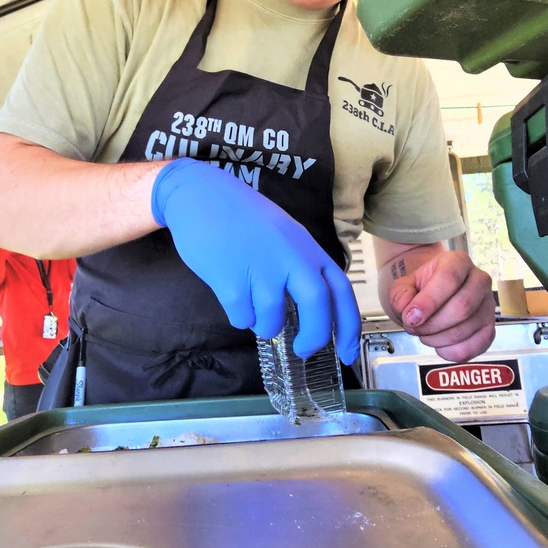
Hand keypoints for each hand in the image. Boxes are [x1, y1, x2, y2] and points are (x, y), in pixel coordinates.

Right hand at [151, 158, 360, 362]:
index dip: (348, 327)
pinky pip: (241, 316)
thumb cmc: (242, 216)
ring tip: (253, 310)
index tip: (347, 354)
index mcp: (307, 247)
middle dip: (314, 336)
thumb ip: (299, 266)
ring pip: (272, 319)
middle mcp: (290, 256)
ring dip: (264, 325)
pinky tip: (232, 297)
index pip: (340, 291)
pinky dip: (239, 316)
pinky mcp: (229, 278)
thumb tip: (311, 310)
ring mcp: (260, 267)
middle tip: (303, 350)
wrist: (199, 193)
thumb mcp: (283, 234)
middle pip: (317, 306)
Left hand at [387, 249, 494, 361]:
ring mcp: (488, 305)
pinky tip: (439, 345)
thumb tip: (406, 307)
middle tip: (413, 327)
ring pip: (465, 329)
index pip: (449, 279)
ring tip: (424, 333)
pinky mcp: (490, 328)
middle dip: (431, 325)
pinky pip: (475, 346)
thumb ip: (400, 294)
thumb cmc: (422, 288)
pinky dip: (452, 351)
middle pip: (461, 308)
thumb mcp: (404, 285)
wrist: (433, 295)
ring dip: (437, 339)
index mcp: (458, 262)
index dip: (428, 302)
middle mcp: (479, 280)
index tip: (410, 317)